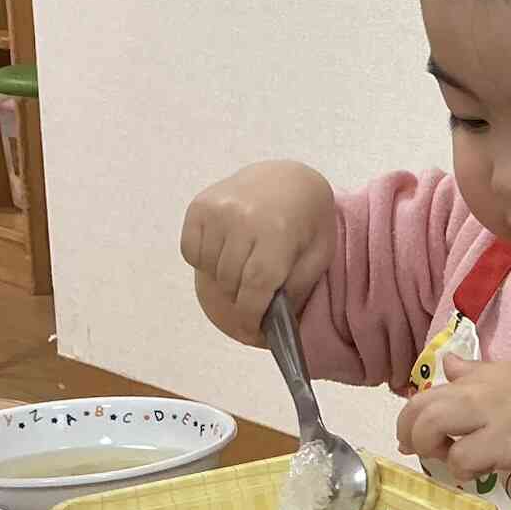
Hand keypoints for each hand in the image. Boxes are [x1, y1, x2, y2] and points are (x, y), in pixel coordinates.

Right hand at [180, 162, 336, 345]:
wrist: (289, 179)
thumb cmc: (308, 221)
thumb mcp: (318, 254)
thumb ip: (298, 286)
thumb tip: (275, 322)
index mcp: (277, 232)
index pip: (255, 285)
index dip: (251, 313)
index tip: (251, 330)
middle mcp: (243, 219)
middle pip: (231, 280)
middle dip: (241, 298)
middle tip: (252, 300)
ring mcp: (218, 210)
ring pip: (210, 268)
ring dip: (223, 279)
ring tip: (243, 271)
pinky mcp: (199, 206)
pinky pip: (192, 251)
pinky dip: (204, 260)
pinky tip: (224, 253)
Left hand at [396, 354, 510, 481]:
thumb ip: (482, 372)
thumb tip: (450, 365)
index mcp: (486, 374)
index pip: (433, 386)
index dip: (415, 411)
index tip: (417, 429)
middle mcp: (482, 391)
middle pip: (420, 406)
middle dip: (408, 431)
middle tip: (420, 448)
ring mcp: (491, 417)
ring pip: (430, 428)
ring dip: (429, 448)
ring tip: (449, 458)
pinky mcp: (505, 445)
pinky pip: (462, 458)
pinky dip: (460, 469)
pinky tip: (476, 470)